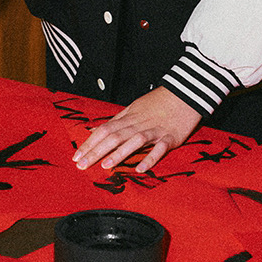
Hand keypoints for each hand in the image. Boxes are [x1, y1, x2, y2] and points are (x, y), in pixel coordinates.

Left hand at [72, 86, 201, 174]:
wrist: (185, 92)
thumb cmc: (158, 102)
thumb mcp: (134, 108)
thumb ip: (115, 121)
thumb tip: (94, 130)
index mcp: (129, 117)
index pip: (105, 129)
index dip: (90, 143)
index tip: (77, 156)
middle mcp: (138, 123)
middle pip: (114, 136)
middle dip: (96, 151)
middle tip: (81, 165)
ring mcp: (154, 130)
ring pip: (134, 141)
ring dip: (119, 153)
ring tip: (105, 166)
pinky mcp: (170, 137)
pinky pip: (159, 148)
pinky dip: (150, 158)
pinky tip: (140, 169)